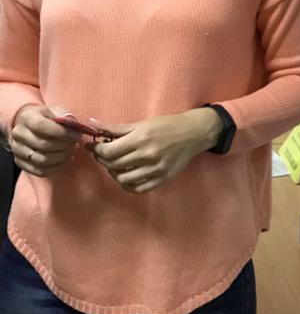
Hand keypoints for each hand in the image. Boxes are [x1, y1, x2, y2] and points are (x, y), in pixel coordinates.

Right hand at [10, 105, 80, 176]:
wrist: (32, 127)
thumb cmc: (48, 119)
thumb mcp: (57, 111)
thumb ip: (65, 116)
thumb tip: (72, 124)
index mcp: (27, 117)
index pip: (42, 126)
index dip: (61, 132)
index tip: (76, 135)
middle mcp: (18, 133)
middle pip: (43, 145)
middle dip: (64, 146)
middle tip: (76, 143)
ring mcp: (17, 150)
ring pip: (42, 160)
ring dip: (62, 157)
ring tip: (71, 151)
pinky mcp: (20, 163)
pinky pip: (40, 171)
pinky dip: (56, 167)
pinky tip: (65, 159)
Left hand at [92, 109, 222, 192]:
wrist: (192, 134)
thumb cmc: (166, 126)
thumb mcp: (141, 124)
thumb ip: (116, 128)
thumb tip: (93, 125)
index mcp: (141, 139)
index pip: (109, 151)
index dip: (97, 150)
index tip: (94, 146)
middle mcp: (147, 155)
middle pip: (114, 165)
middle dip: (103, 159)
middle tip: (104, 154)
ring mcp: (155, 170)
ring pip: (123, 179)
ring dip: (115, 172)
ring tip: (116, 165)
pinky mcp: (162, 179)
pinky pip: (137, 188)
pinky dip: (128, 184)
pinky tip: (127, 175)